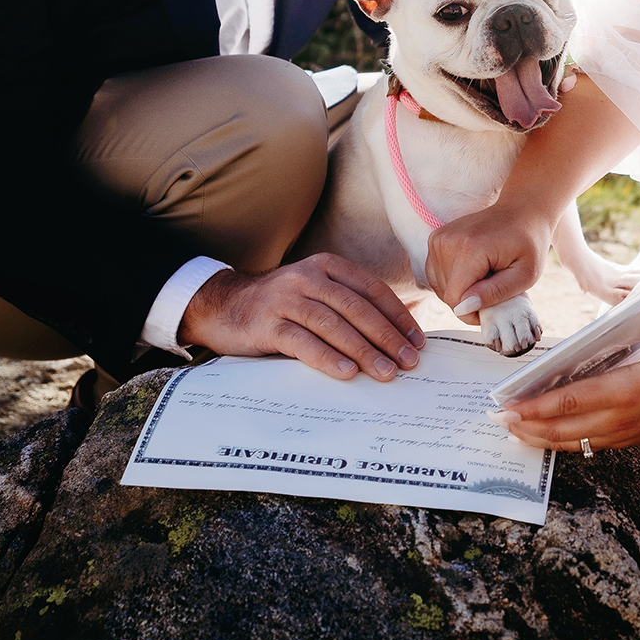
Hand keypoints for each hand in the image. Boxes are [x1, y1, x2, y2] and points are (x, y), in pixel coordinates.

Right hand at [180, 253, 425, 381]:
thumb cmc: (280, 306)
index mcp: (327, 266)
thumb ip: (349, 304)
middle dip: (387, 337)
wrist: (222, 306)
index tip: (417, 342)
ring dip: (364, 351)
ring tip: (385, 372)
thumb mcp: (316, 293)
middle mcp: (308, 278)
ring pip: (333, 325)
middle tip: (409, 362)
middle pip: (357, 308)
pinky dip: (327, 358)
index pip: (372, 290)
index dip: (398, 316)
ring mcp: (286, 299)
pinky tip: (347, 373)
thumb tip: (399, 331)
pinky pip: (303, 342)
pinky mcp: (266, 324)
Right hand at [426, 198, 556, 325]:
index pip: (455, 298)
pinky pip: (436, 275)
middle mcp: (448, 241)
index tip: (493, 306)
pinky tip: (473, 271)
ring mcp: (438, 239)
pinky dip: (454, 280)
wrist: (522, 211)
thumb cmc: (528, 242)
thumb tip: (464, 308)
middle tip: (494, 285)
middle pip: (446, 294)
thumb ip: (495, 293)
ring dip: (462, 290)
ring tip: (485, 275)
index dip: (472, 312)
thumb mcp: (525, 275)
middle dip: (469, 300)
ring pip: (439, 287)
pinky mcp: (436, 239)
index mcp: (469, 249)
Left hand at [492, 276, 639, 450]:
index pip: (574, 400)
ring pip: (572, 442)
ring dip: (539, 438)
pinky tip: (542, 436)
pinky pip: (586, 445)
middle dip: (527, 425)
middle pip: (564, 428)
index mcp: (629, 388)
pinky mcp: (627, 439)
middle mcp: (622, 416)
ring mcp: (624, 431)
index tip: (512, 404)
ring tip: (511, 429)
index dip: (539, 406)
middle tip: (497, 417)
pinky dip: (560, 443)